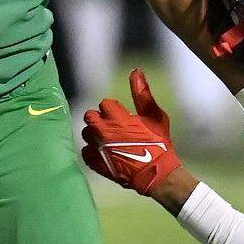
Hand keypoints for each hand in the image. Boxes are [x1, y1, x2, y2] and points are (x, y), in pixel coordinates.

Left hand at [81, 69, 182, 195]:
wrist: (155, 173)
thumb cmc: (158, 143)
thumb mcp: (155, 115)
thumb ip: (142, 93)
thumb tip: (136, 71)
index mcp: (116, 116)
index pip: (104, 104)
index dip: (114, 110)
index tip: (122, 117)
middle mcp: (102, 130)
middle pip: (90, 116)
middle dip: (100, 119)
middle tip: (112, 128)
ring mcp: (97, 147)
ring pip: (86, 133)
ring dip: (95, 134)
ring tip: (109, 141)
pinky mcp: (94, 162)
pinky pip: (85, 151)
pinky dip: (93, 151)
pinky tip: (105, 153)